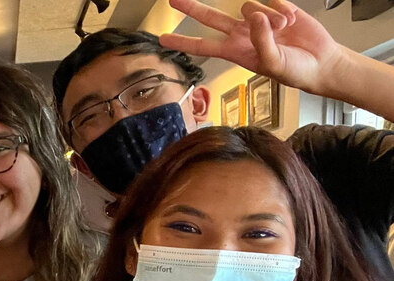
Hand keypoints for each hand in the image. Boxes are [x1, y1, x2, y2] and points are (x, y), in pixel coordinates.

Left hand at [160, 0, 343, 95]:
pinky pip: (272, 0)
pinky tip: (291, 22)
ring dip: (269, 18)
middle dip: (193, 8)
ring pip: (249, 6)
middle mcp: (242, 34)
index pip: (204, 46)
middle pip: (211, 18)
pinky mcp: (275, 7)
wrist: (320, 62)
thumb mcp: (274, 64)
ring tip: (284, 31)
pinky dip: (283, 11)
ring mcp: (258, 19)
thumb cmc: (295, 70)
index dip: (183, 42)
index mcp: (236, 52)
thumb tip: (255, 18)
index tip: (163, 39)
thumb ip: (261, 41)